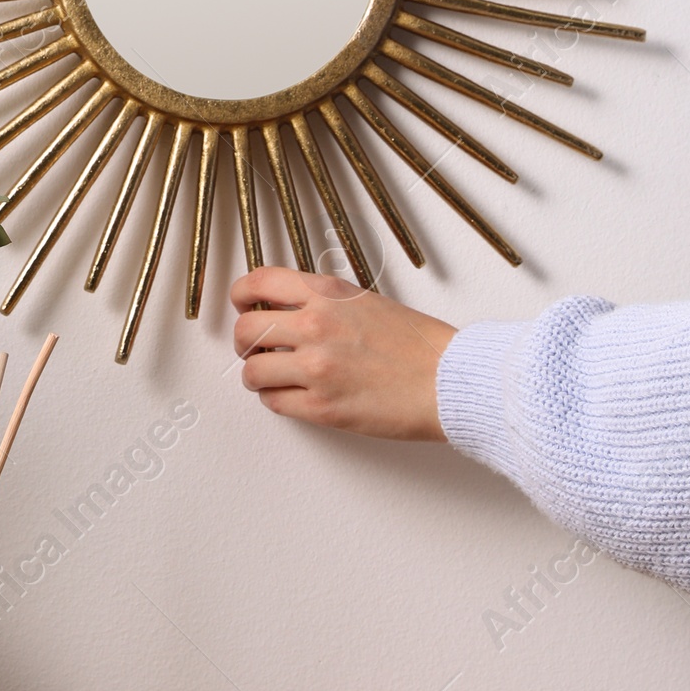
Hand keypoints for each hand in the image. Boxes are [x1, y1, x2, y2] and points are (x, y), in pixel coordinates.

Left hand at [231, 268, 453, 439]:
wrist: (448, 380)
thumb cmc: (417, 344)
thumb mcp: (364, 301)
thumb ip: (322, 300)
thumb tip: (284, 307)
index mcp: (327, 294)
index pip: (259, 282)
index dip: (241, 294)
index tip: (242, 304)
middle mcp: (316, 326)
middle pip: (245, 330)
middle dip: (244, 342)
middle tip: (253, 348)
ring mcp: (316, 368)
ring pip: (252, 372)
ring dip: (257, 375)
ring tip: (272, 377)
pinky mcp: (322, 408)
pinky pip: (273, 402)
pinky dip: (276, 399)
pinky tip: (291, 395)